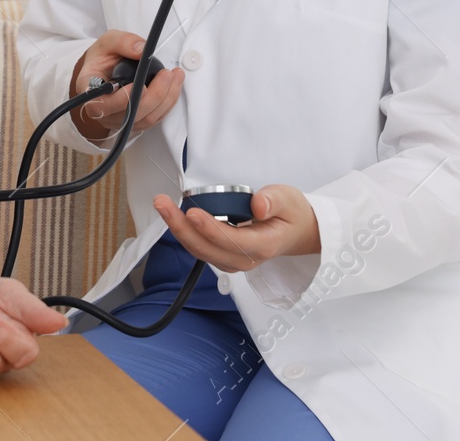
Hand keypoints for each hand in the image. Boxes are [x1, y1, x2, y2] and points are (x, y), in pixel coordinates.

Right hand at [68, 31, 183, 143]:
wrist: (105, 70)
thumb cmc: (103, 59)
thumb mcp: (108, 42)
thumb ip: (122, 42)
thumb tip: (141, 50)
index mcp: (88, 90)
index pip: (99, 105)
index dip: (120, 100)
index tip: (139, 85)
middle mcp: (102, 111)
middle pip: (128, 114)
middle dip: (153, 95)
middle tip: (166, 75)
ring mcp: (118, 120)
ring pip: (145, 119)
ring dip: (165, 99)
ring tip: (174, 76)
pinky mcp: (134, 121)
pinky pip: (154, 118)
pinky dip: (167, 103)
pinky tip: (173, 86)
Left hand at [152, 184, 319, 273]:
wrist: (296, 232)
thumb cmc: (291, 215)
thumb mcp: (290, 200)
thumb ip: (274, 201)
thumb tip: (258, 205)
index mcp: (264, 245)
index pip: (232, 241)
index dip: (210, 229)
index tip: (193, 213)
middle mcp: (245, 258)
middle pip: (208, 249)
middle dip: (182, 227)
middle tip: (163, 204)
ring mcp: (233, 259)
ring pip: (200, 250)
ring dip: (178, 229)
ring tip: (163, 206)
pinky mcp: (223, 255)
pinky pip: (200, 248)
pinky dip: (184, 232)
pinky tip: (173, 215)